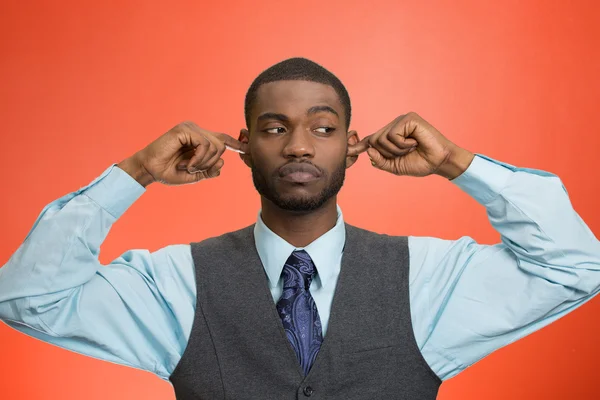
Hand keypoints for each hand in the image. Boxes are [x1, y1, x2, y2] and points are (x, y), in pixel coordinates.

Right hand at [118, 121, 248, 186]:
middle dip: (211, 162)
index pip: (222, 139)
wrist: (150, 171)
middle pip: (221, 145)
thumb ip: (209, 170)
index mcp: (200, 139)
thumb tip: (222, 164)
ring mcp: (191, 128)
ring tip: (189, 168)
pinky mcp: (184, 129)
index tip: (247, 149)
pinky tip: (188, 165)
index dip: (236, 144)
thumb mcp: (195, 175)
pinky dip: (198, 159)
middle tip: (194, 170)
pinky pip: (204, 144)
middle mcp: (197, 131)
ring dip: (203, 163)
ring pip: (215, 146)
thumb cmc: (169, 172)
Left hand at [348, 112, 473, 178]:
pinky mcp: (408, 119)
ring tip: (411, 149)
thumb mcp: (394, 166)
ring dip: (395, 150)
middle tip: (403, 154)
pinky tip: (414, 143)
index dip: (359, 146)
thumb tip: (369, 151)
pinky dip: (402, 144)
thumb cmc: (420, 163)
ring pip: (381, 139)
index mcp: (389, 137)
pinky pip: (393, 135)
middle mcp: (393, 127)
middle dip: (386, 153)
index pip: (371, 140)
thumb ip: (380, 161)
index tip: (348, 151)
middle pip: (373, 140)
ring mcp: (401, 121)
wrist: (439, 162)